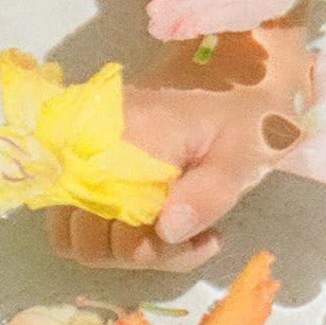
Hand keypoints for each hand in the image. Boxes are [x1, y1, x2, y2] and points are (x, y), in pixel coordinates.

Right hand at [43, 29, 314, 271]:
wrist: (234, 71)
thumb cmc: (244, 112)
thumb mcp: (245, 150)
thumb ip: (209, 191)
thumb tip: (166, 231)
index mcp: (126, 137)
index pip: (104, 223)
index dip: (149, 248)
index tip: (207, 240)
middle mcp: (88, 148)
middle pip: (85, 238)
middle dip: (144, 253)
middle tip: (201, 238)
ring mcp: (82, 157)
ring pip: (80, 237)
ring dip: (132, 250)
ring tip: (191, 234)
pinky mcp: (87, 165)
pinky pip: (86, 220)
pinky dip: (124, 235)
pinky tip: (175, 225)